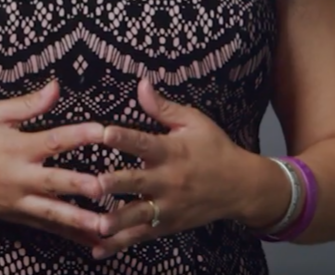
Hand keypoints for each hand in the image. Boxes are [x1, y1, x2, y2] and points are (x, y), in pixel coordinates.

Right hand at [0, 79, 105, 247]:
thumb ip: (27, 104)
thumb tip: (56, 87)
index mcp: (16, 148)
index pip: (52, 140)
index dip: (77, 134)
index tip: (101, 131)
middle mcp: (18, 177)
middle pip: (53, 182)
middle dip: (78, 185)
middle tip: (103, 187)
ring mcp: (18, 201)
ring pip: (52, 213)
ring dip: (78, 220)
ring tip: (105, 226)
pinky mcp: (17, 216)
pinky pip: (46, 227)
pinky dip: (69, 235)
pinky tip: (92, 242)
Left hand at [91, 78, 247, 258]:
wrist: (241, 187)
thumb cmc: (215, 149)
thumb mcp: (194, 122)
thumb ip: (163, 108)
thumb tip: (141, 84)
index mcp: (171, 151)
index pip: (144, 143)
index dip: (124, 137)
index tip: (104, 133)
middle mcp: (168, 180)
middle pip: (137, 182)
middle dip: (115, 184)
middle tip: (93, 185)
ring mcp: (168, 206)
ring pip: (138, 215)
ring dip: (116, 221)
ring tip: (96, 225)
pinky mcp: (167, 225)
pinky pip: (141, 236)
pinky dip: (120, 245)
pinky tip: (98, 250)